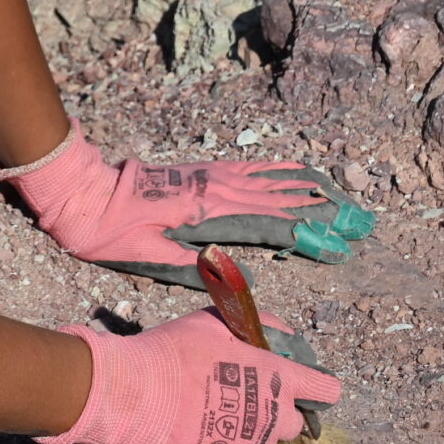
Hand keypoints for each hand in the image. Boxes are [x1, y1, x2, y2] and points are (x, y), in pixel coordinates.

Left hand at [0, 121, 374, 288]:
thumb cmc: (112, 233)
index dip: (308, 236)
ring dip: (308, 189)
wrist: (84, 193)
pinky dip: (279, 170)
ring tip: (342, 197)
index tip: (340, 246)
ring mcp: (213, 178)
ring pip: (271, 181)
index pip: (271, 226)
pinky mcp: (204, 172)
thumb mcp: (148, 257)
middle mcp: (218, 192)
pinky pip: (251, 168)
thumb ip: (193, 266)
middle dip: (323, 213)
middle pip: (281, 201)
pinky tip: (297, 171)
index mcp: (208, 215)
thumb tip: (240, 274)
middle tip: (359, 223)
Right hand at [36, 308, 342, 443]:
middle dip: (279, 412)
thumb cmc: (175, 352)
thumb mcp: (217, 322)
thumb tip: (281, 334)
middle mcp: (275, 418)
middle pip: (295, 423)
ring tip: (216, 420)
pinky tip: (205, 440)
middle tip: (247, 401)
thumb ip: (257, 326)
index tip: (313, 389)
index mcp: (279, 378)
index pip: (324, 389)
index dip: (319, 388)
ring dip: (252, 434)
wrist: (134, 396)